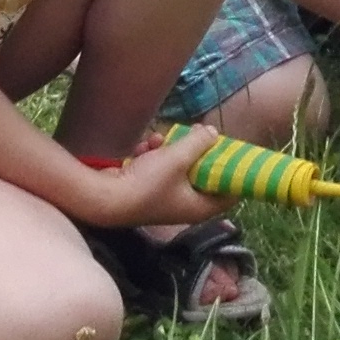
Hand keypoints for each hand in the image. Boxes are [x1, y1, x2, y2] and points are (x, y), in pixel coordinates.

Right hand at [66, 125, 224, 228]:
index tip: (233, 152)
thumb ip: (198, 143)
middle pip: (202, 175)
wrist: (105, 197)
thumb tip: (212, 132)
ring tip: (159, 140)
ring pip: (178, 168)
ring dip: (169, 150)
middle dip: (196, 152)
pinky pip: (159, 169)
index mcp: (199, 207)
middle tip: (195, 134)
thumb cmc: (147, 183)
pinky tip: (143, 147)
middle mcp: (184, 205)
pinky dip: (153, 156)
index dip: (233, 173)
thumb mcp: (178, 158)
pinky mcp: (148, 189)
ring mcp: (165, 198)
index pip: (229, 194)